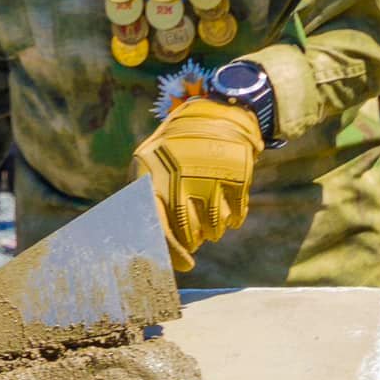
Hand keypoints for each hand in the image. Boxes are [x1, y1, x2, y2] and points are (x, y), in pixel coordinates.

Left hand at [130, 99, 264, 271]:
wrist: (213, 114)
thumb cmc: (174, 149)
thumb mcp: (148, 162)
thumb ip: (142, 197)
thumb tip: (143, 242)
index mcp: (154, 174)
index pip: (159, 225)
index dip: (171, 252)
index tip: (184, 266)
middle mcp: (181, 174)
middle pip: (189, 231)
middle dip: (192, 242)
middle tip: (194, 240)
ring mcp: (210, 173)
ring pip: (214, 226)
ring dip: (213, 233)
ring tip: (210, 226)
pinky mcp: (237, 173)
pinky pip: (236, 214)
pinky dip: (234, 220)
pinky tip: (230, 216)